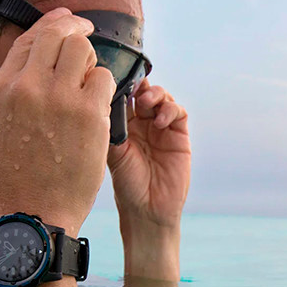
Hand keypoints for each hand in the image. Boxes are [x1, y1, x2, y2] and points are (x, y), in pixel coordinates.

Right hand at [0, 8, 115, 235]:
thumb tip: (47, 47)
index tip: (69, 20)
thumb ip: (21, 85)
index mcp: (2, 88)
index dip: (54, 24)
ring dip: (92, 64)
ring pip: (85, 51)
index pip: (31, 38)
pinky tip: (99, 108)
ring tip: (90, 87)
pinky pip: (105, 79)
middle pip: (59, 35)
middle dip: (78, 34)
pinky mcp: (89, 112)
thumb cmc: (24, 171)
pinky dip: (105, 89)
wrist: (38, 210)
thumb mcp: (5, 122)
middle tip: (89, 38)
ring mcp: (59, 97)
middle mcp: (26, 86)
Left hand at [107, 80, 190, 280]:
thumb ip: (112, 124)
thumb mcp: (112, 151)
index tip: (116, 77)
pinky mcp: (179, 135)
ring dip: (155, 94)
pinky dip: (170, 110)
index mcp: (122, 125)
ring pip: (162, 97)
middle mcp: (142, 123)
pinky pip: (178, 113)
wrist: (148, 209)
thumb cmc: (126, 185)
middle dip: (140, 84)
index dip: (121, 83)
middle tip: (134, 87)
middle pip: (143, 90)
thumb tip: (107, 95)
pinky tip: (160, 122)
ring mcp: (162, 128)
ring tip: (148, 103)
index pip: (123, 95)